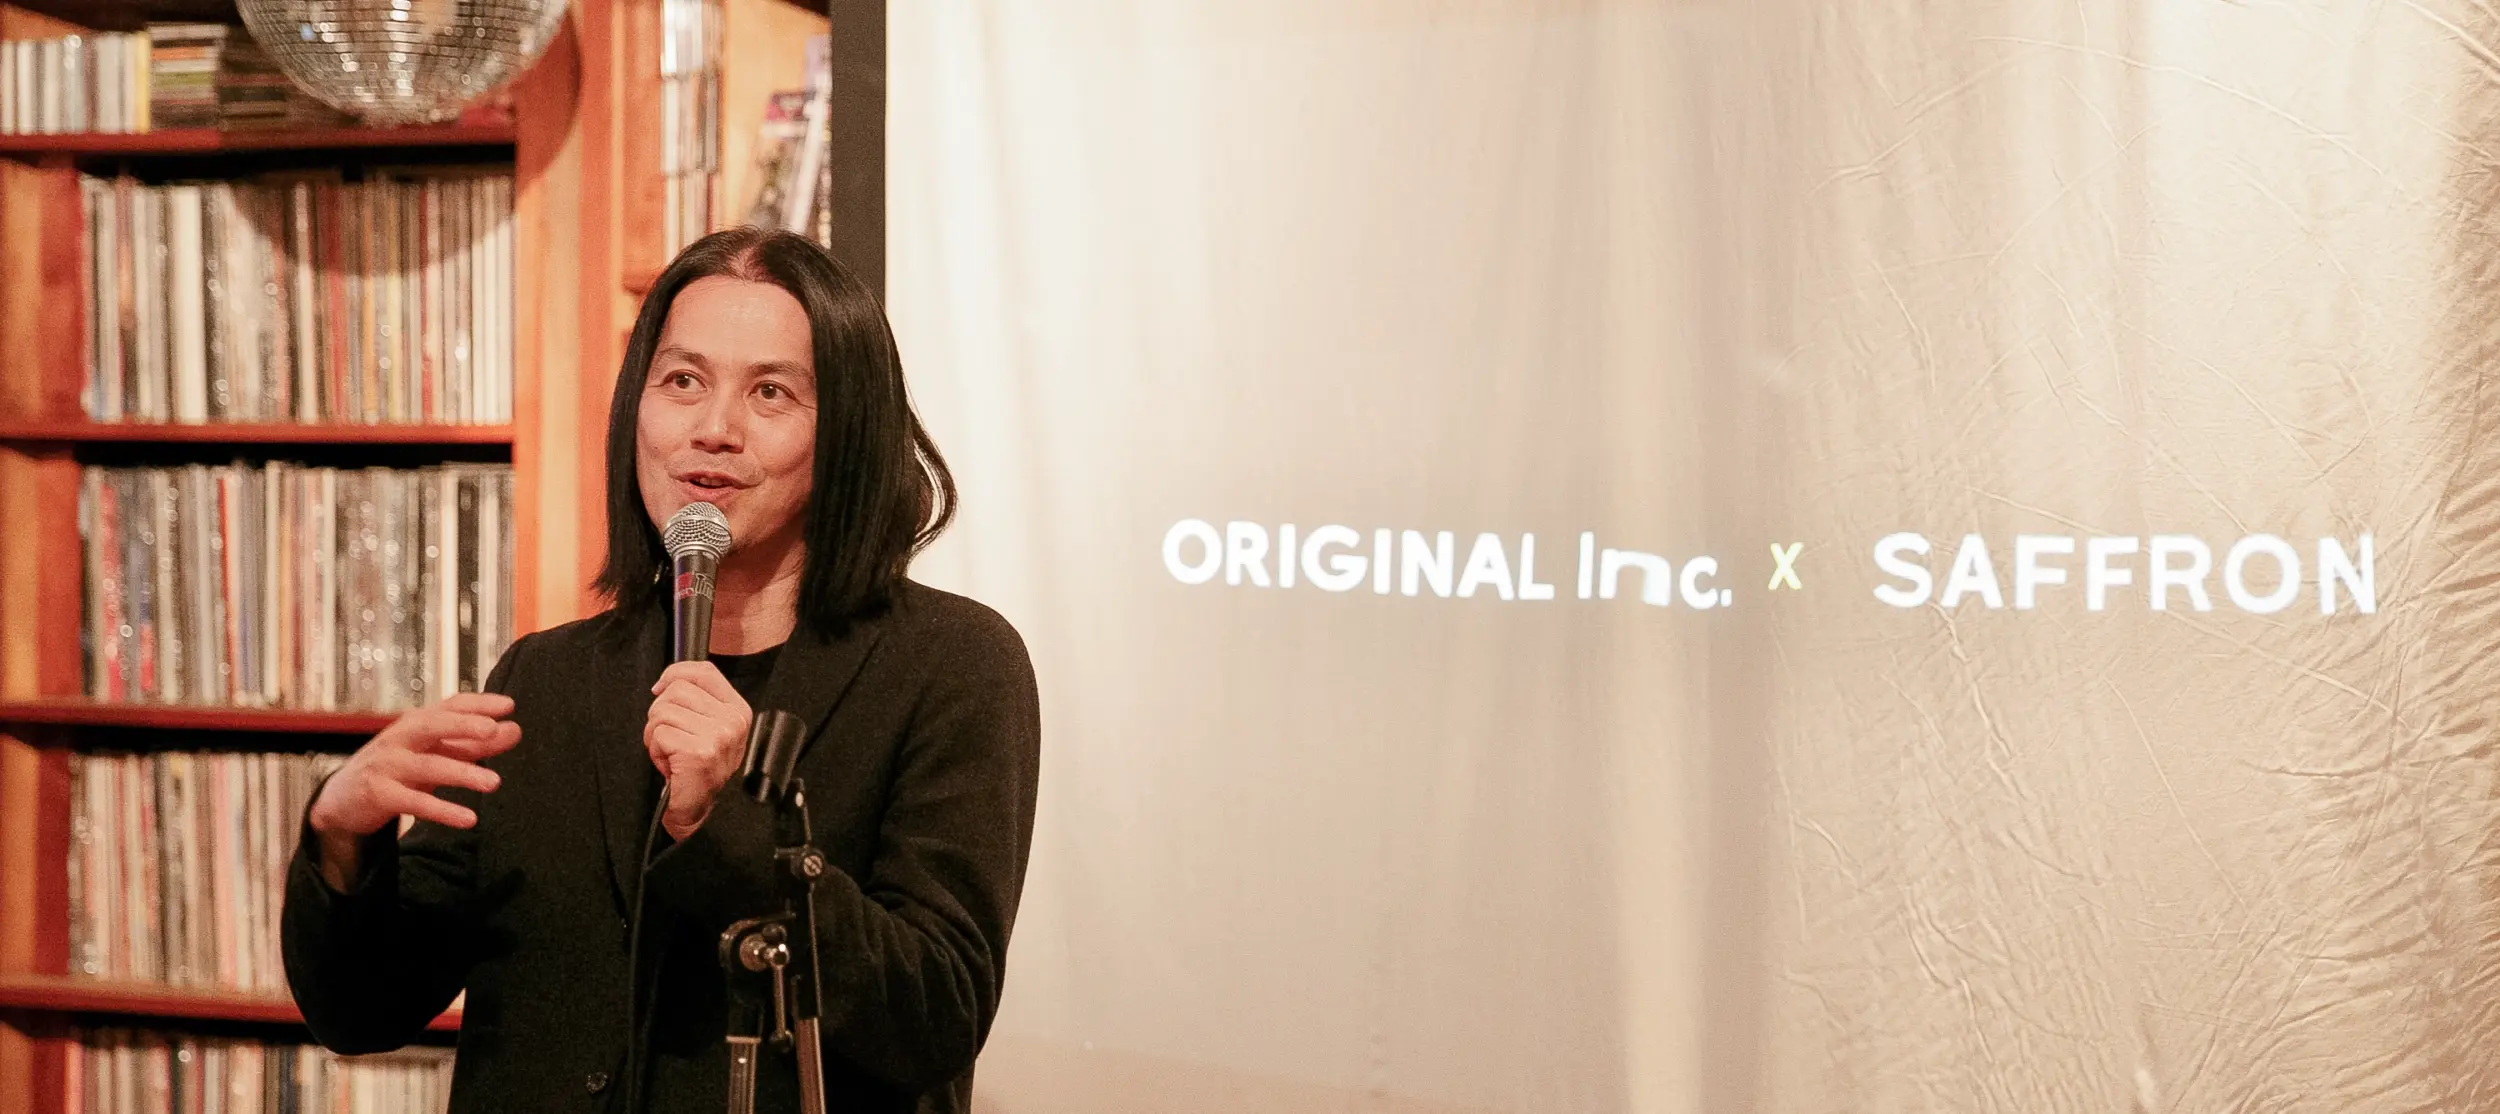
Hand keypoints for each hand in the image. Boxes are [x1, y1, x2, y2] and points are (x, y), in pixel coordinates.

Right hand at [307, 692, 521, 888]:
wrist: (342, 800)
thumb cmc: (398, 770)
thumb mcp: (434, 753)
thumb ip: (473, 743)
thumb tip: (514, 730)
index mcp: (417, 724)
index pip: (449, 706)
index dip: (478, 704)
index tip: (509, 706)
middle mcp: (400, 738)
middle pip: (432, 725)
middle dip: (462, 726)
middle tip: (492, 730)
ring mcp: (387, 765)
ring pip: (428, 766)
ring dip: (462, 774)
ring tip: (494, 783)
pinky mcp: (379, 794)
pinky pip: (414, 802)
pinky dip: (442, 810)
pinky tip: (468, 818)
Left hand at [647, 661, 752, 840]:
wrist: (703, 813)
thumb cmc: (699, 770)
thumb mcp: (709, 729)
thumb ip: (696, 702)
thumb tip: (663, 684)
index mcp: (738, 710)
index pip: (703, 671)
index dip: (674, 674)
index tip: (660, 690)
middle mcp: (733, 721)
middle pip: (676, 690)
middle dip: (661, 713)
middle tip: (671, 738)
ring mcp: (718, 736)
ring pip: (662, 712)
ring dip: (656, 735)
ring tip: (671, 753)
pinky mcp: (698, 752)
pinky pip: (659, 734)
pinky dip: (656, 751)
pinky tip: (670, 765)